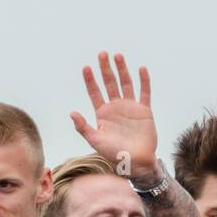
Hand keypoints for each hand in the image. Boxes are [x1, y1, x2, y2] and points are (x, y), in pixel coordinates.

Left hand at [69, 52, 156, 177]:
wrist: (136, 162)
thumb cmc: (114, 154)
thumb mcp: (95, 141)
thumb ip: (83, 127)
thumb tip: (71, 112)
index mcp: (103, 113)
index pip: (95, 92)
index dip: (90, 80)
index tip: (86, 67)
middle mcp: (116, 107)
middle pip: (109, 83)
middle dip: (105, 68)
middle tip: (102, 54)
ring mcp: (130, 107)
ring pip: (125, 83)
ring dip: (122, 69)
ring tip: (117, 56)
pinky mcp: (144, 110)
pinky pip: (144, 92)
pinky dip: (144, 81)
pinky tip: (141, 69)